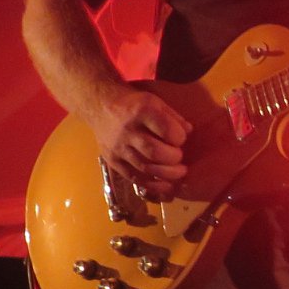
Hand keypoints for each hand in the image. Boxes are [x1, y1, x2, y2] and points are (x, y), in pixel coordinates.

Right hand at [89, 85, 190, 199]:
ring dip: (167, 174)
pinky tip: (167, 187)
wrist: (100, 107)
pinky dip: (153, 185)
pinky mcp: (113, 161)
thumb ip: (173, 117)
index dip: (179, 138)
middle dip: (173, 158)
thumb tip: (189, 132)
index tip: (180, 139)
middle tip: (179, 157)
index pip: (167, 130)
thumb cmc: (134, 105)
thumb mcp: (155, 102)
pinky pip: (133, 178)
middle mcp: (128, 131)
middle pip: (154, 152)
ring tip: (179, 172)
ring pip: (145, 167)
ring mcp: (119, 148)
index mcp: (142, 112)